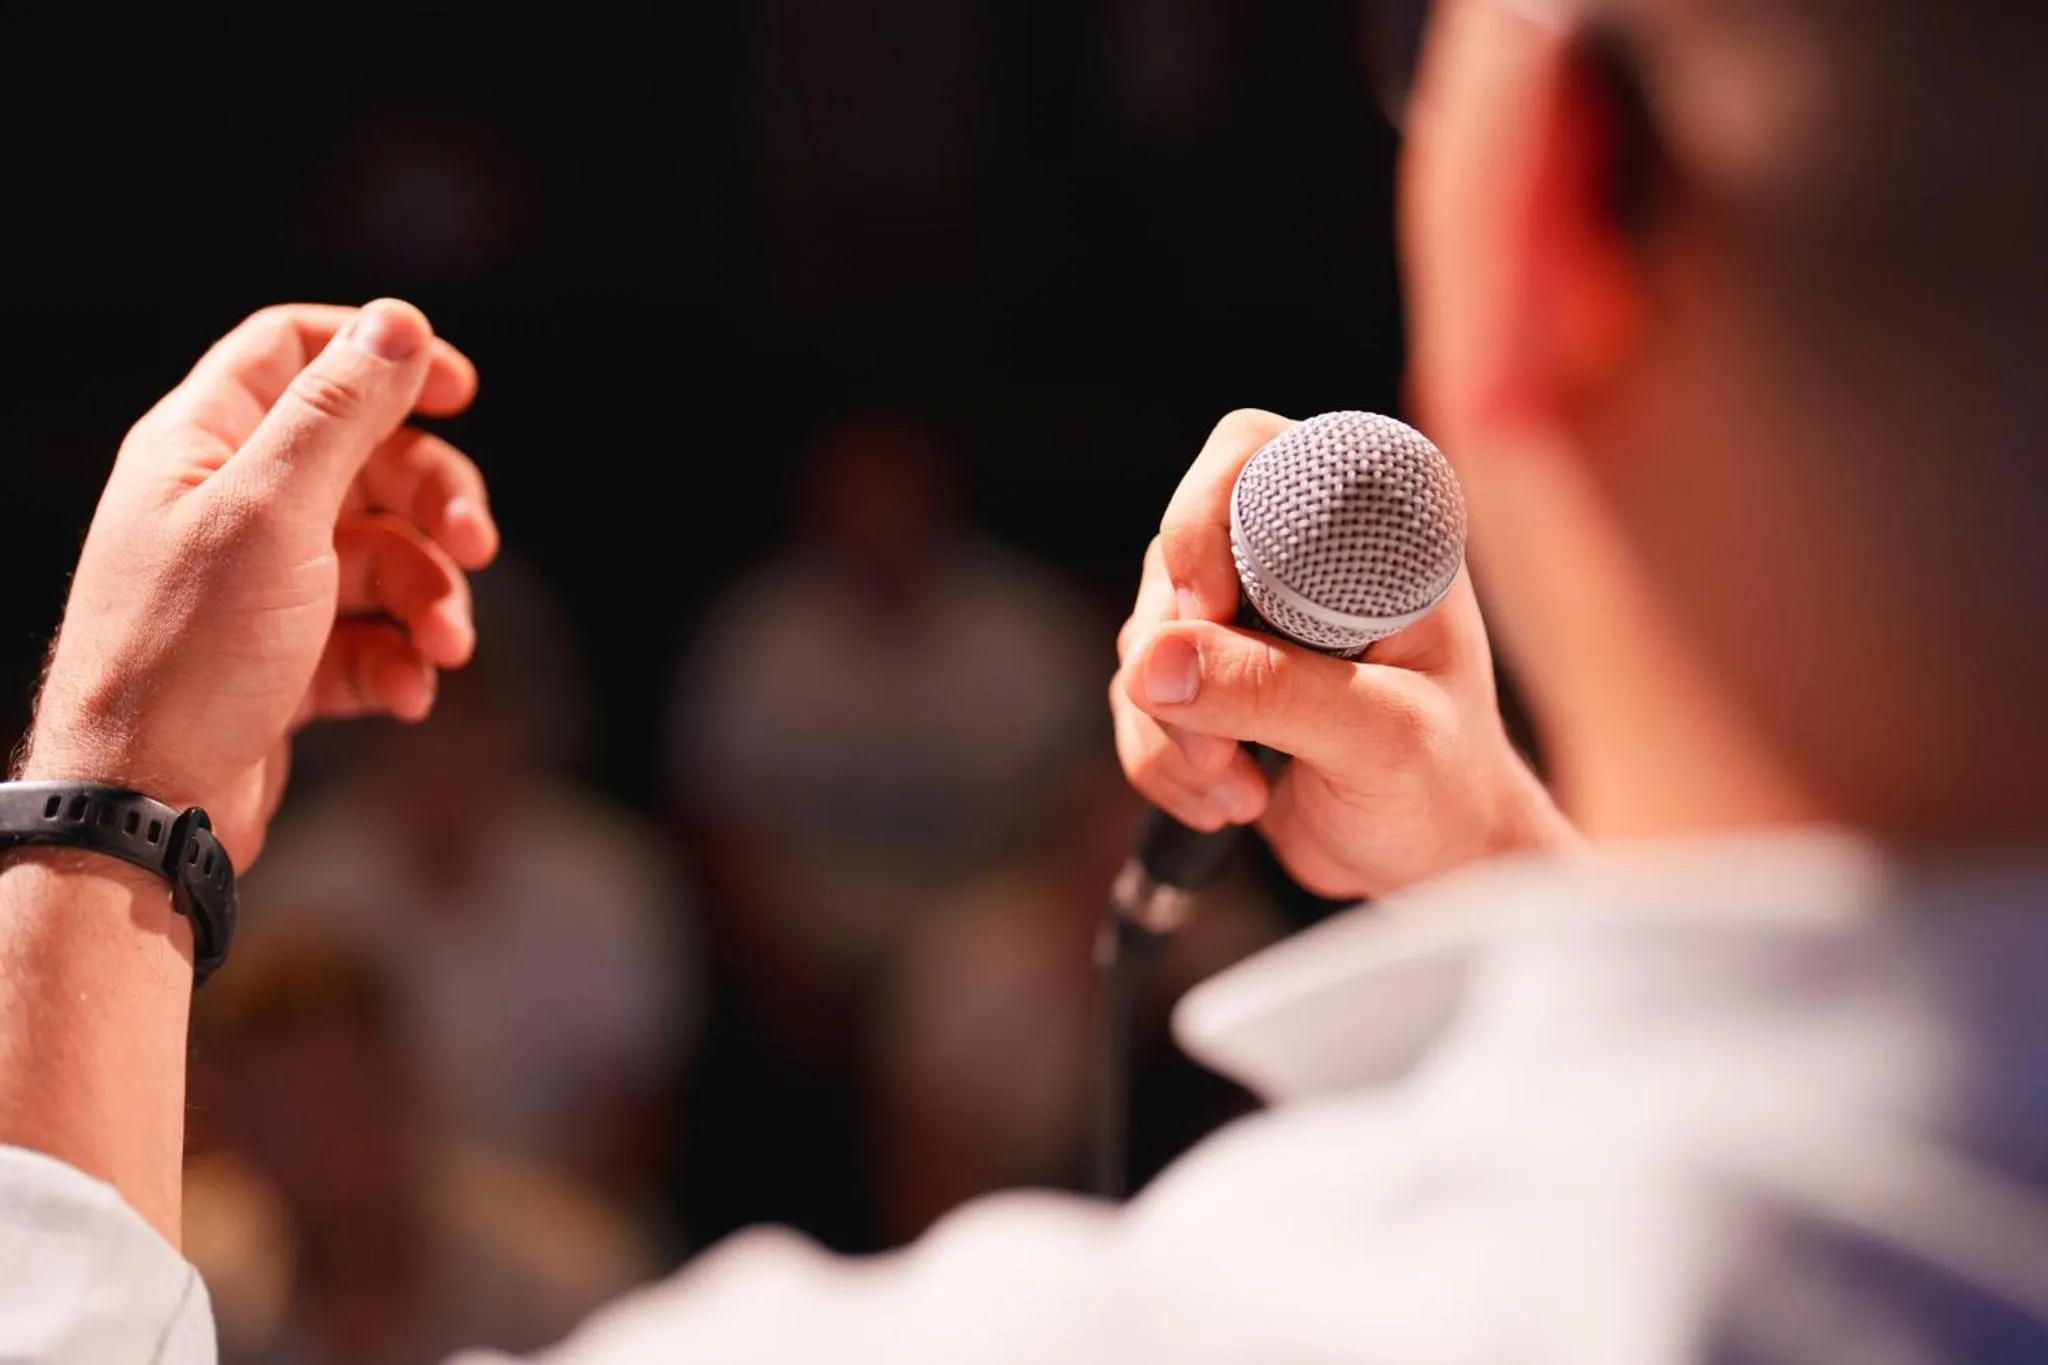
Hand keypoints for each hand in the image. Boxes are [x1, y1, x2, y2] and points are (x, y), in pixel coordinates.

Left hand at [15, 300, 497, 865]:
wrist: (146, 806)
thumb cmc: (189, 653)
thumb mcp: (274, 511)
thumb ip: (340, 411)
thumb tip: (399, 321)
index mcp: (205, 444)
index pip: (296, 351)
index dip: (382, 355)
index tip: (461, 391)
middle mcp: (230, 503)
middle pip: (366, 458)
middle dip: (434, 500)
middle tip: (476, 543)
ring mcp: (260, 584)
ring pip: (383, 554)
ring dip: (431, 597)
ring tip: (445, 648)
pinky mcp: (286, 657)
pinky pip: (371, 635)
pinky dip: (402, 658)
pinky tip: (408, 693)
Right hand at [1111, 409, 1574, 901]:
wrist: (1432, 860)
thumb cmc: (1443, 785)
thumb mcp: (1380, 739)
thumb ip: (1274, 692)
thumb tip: (1153, 661)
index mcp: (1368, 532)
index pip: (1253, 454)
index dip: (1204, 519)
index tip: (1206, 610)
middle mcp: (1297, 558)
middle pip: (1175, 558)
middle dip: (1177, 664)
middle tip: (1221, 749)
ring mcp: (1247, 618)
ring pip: (1146, 638)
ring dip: (1170, 730)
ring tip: (1239, 791)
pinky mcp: (1211, 678)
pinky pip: (1138, 698)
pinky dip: (1160, 760)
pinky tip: (1227, 801)